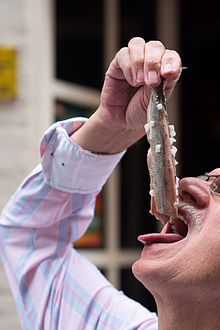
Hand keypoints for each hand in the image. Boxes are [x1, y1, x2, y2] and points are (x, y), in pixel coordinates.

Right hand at [71, 38, 181, 153]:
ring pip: (138, 44)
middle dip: (154, 63)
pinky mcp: (118, 64)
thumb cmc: (141, 112)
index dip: (171, 62)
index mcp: (164, 70)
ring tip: (139, 82)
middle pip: (155, 47)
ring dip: (140, 62)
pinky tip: (131, 82)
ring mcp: (133, 61)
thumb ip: (163, 86)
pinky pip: (123, 54)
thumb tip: (168, 72)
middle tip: (151, 83)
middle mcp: (149, 62)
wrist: (124, 122)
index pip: (171, 56)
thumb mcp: (158, 102)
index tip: (168, 74)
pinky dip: (128, 67)